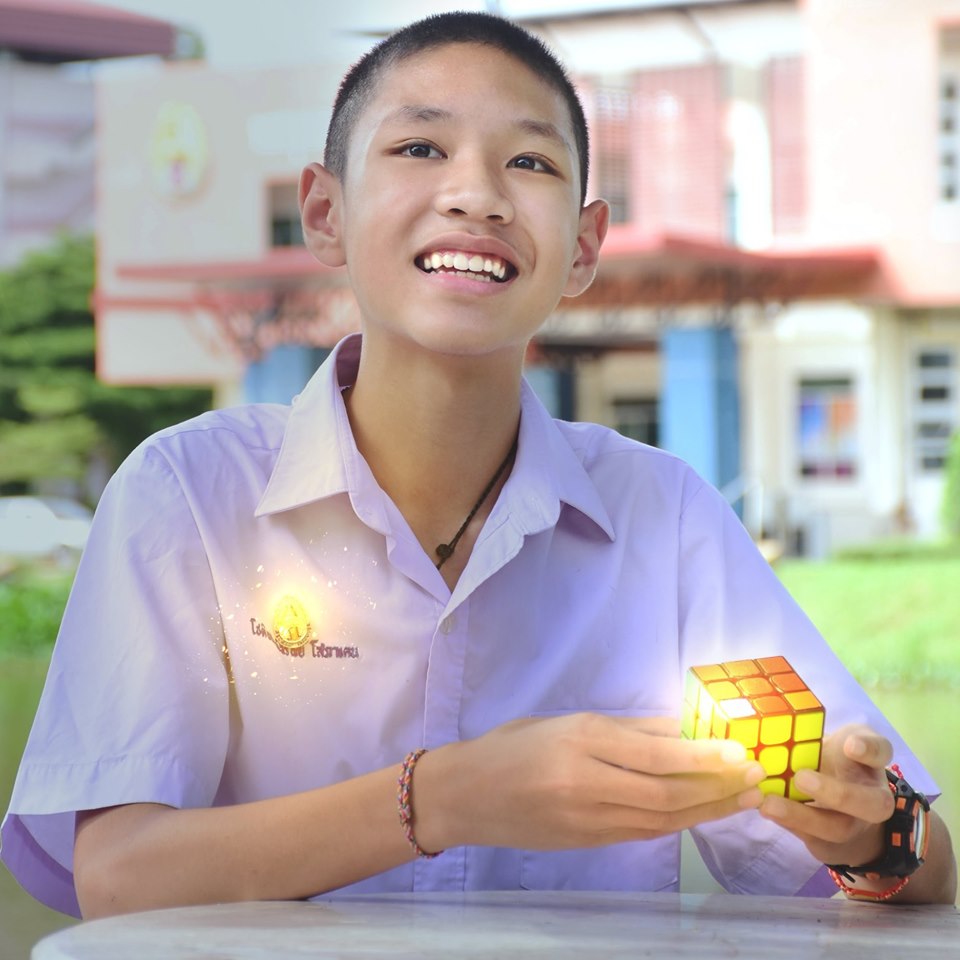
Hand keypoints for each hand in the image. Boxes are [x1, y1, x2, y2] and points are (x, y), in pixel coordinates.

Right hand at [414, 713, 765, 852]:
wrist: (465, 795)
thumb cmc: (512, 746)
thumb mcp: (565, 721)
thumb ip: (624, 728)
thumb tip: (680, 725)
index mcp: (580, 741)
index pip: (655, 754)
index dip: (703, 756)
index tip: (741, 752)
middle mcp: (586, 783)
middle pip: (666, 793)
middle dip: (717, 787)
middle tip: (756, 777)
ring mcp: (586, 820)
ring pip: (660, 819)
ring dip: (706, 810)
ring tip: (742, 799)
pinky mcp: (586, 844)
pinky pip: (641, 833)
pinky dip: (676, 823)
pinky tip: (701, 814)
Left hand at [757, 723, 893, 868]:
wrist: (835, 800)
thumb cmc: (832, 758)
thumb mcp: (830, 738)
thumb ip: (816, 730)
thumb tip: (776, 721)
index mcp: (871, 762)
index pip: (881, 752)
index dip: (868, 749)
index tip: (850, 745)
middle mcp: (871, 797)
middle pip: (870, 804)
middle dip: (837, 793)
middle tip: (801, 778)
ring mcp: (854, 824)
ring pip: (837, 828)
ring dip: (802, 817)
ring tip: (768, 803)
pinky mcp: (830, 843)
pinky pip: (813, 840)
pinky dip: (787, 825)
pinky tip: (763, 810)